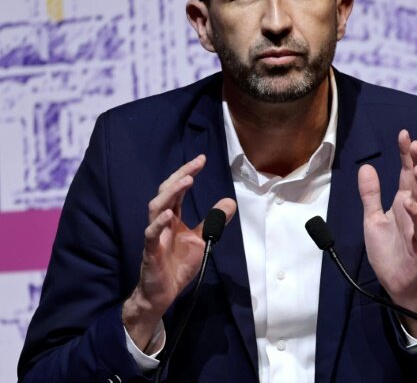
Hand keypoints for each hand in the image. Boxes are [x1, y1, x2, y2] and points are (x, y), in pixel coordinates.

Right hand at [122, 155, 236, 351]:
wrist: (162, 294)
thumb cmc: (177, 265)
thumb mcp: (201, 240)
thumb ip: (213, 222)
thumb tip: (230, 202)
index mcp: (173, 218)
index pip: (178, 190)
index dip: (188, 173)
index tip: (201, 159)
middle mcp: (162, 222)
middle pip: (166, 192)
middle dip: (180, 175)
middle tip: (196, 163)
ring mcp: (154, 236)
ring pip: (156, 208)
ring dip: (171, 193)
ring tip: (187, 180)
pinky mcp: (150, 252)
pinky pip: (150, 235)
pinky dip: (158, 223)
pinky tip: (169, 215)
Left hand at [359, 130, 416, 338]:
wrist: (396, 283)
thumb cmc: (388, 250)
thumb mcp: (372, 219)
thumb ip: (370, 194)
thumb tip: (366, 166)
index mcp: (405, 203)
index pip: (408, 174)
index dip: (408, 154)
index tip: (405, 134)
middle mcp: (415, 211)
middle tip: (414, 144)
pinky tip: (409, 204)